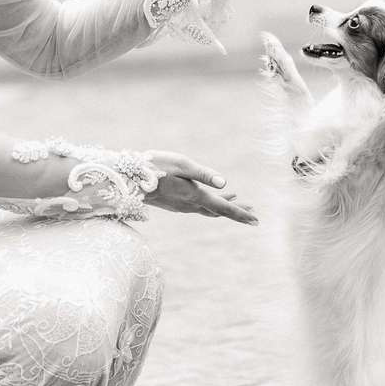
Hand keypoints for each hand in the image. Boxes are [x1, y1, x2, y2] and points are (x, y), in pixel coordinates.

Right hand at [143, 150, 258, 224]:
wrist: (128, 180)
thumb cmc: (155, 167)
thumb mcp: (183, 165)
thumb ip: (205, 175)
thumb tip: (225, 184)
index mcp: (196, 196)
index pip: (224, 208)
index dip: (241, 214)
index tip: (256, 220)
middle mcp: (190, 205)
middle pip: (219, 211)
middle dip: (237, 211)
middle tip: (253, 213)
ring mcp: (181, 207)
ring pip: (208, 209)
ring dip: (223, 207)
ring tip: (238, 201)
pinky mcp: (173, 204)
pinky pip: (198, 207)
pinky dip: (210, 204)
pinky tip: (210, 198)